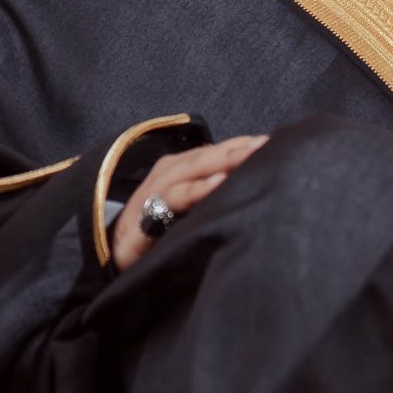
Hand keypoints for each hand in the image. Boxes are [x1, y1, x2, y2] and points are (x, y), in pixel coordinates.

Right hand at [110, 134, 267, 271]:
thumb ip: (214, 192)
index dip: (246, 145)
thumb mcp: (189, 206)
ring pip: (195, 169)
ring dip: (224, 161)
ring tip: (252, 156)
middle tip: (271, 143)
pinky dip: (196, 190)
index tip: (278, 140)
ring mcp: (157, 190)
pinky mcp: (146, 214)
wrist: (114, 252)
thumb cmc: (158, 226)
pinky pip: (174, 198)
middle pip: (211, 155)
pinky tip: (218, 185)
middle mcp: (170, 172)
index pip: (219, 151)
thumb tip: (254, 186)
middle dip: (242, 148)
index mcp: (182, 167)